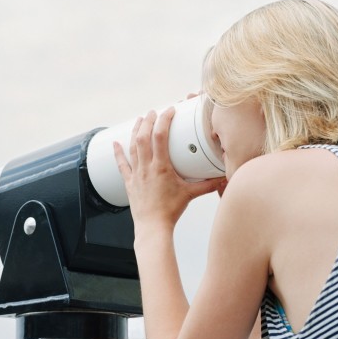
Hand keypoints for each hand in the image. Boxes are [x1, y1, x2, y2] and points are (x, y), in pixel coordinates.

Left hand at [113, 107, 226, 232]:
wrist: (152, 227)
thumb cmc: (170, 212)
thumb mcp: (190, 194)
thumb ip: (207, 184)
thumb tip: (222, 177)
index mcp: (161, 167)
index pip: (160, 136)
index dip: (164, 120)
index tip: (169, 111)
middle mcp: (146, 168)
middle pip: (143, 137)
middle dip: (148, 121)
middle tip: (153, 112)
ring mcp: (136, 174)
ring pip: (132, 147)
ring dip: (135, 131)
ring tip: (139, 120)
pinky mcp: (129, 183)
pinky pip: (121, 164)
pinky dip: (118, 152)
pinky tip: (114, 143)